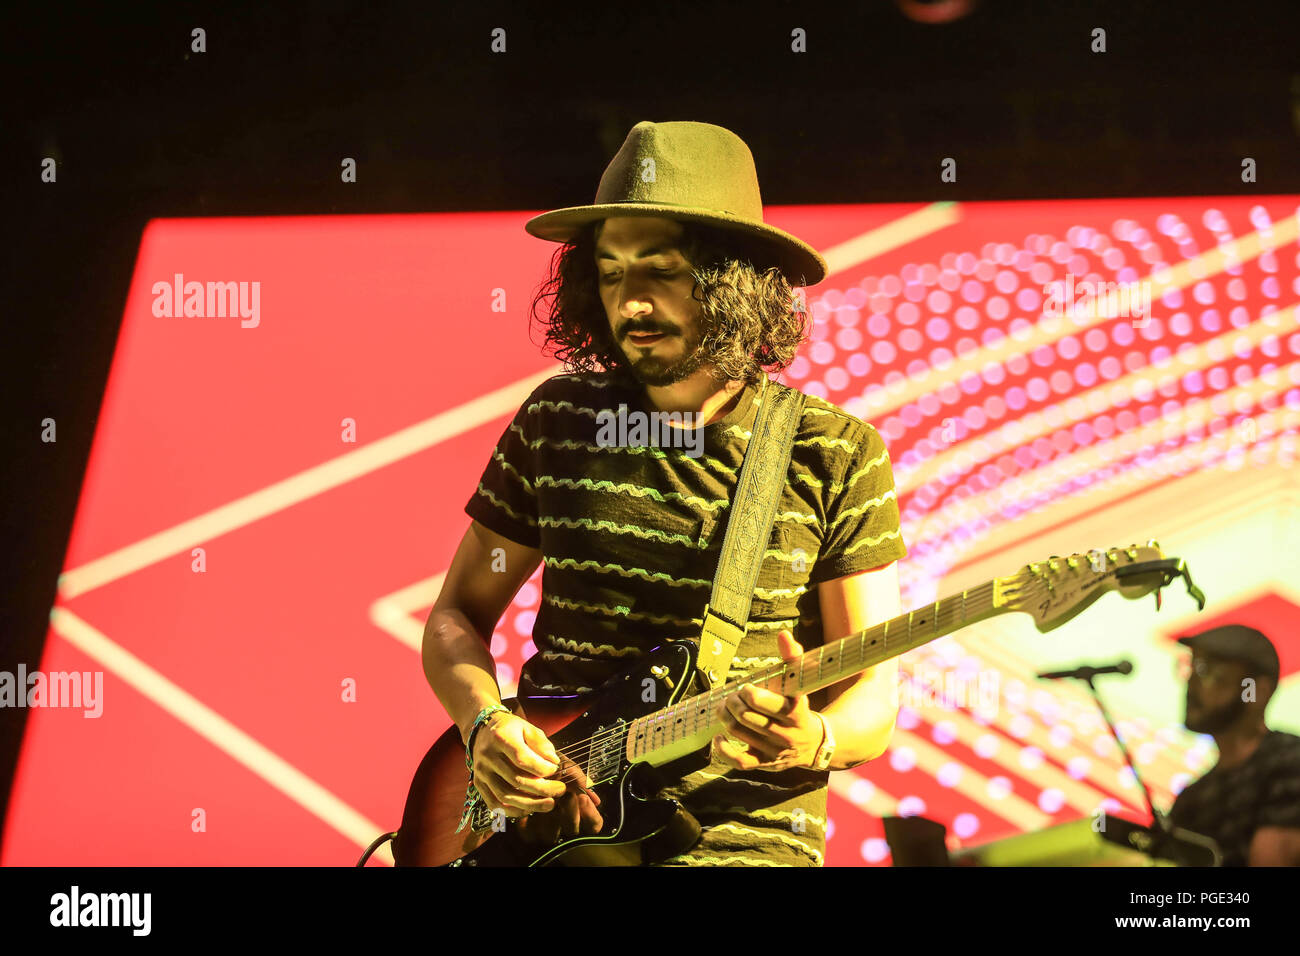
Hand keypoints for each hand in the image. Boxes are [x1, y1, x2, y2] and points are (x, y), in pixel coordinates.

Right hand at [471, 712, 601, 840]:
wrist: (483, 731)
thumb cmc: (510, 729)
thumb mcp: (527, 727)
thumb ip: (542, 743)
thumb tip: (553, 762)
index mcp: (500, 738)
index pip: (522, 759)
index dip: (541, 768)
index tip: (555, 769)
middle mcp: (488, 756)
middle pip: (516, 780)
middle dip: (542, 789)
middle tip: (560, 790)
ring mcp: (482, 772)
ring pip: (506, 796)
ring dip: (530, 804)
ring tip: (549, 803)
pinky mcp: (479, 784)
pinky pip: (494, 804)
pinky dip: (512, 810)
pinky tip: (529, 809)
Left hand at [712, 630, 825, 771]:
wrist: (814, 743)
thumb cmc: (799, 707)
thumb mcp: (801, 682)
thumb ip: (793, 657)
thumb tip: (783, 634)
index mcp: (796, 712)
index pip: (767, 703)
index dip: (750, 693)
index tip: (747, 688)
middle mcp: (785, 734)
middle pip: (747, 716)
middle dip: (734, 702)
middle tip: (733, 696)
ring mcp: (774, 751)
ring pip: (739, 732)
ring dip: (725, 716)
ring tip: (724, 707)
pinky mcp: (764, 764)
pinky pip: (739, 761)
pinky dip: (723, 749)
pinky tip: (718, 737)